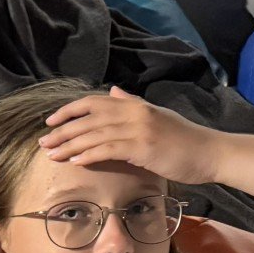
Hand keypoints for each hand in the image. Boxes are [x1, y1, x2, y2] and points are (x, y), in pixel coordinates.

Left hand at [38, 86, 223, 185]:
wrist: (211, 153)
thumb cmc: (184, 140)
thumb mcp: (157, 116)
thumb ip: (133, 103)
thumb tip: (114, 91)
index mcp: (135, 105)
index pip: (94, 102)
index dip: (69, 110)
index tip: (49, 121)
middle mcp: (135, 113)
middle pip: (89, 118)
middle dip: (62, 131)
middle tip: (42, 142)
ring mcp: (139, 129)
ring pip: (94, 134)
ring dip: (70, 145)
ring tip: (51, 155)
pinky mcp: (144, 148)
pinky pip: (109, 149)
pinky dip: (89, 154)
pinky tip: (75, 161)